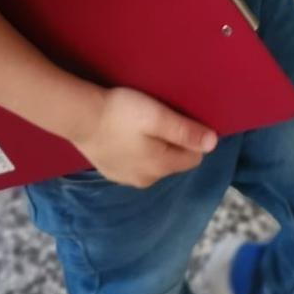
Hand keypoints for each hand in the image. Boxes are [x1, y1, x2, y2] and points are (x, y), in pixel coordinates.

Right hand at [76, 86, 216, 187]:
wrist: (80, 117)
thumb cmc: (122, 113)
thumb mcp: (158, 116)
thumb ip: (186, 131)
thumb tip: (213, 143)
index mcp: (161, 167)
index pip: (194, 158)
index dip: (193, 138)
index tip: (180, 119)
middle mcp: (147, 180)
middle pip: (175, 161)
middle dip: (174, 143)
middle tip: (161, 119)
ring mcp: (128, 179)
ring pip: (156, 163)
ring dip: (156, 147)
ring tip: (143, 126)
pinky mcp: (113, 173)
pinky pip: (138, 164)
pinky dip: (139, 152)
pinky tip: (129, 136)